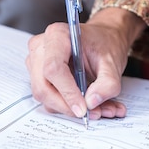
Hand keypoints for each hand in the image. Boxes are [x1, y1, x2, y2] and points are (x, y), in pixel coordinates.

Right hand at [25, 8, 144, 120]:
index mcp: (57, 35)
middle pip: (43, 86)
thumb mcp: (113, 62)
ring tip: (97, 108)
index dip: (67, 92)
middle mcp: (40, 48)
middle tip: (90, 113)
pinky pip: (48, 98)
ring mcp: (35, 63)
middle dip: (66, 105)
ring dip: (69, 108)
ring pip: (44, 96)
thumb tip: (91, 102)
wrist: (103, 40)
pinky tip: (87, 105)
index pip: (53, 69)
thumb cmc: (104, 45)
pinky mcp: (38, 77)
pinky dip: (67, 107)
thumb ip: (107, 83)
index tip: (84, 108)